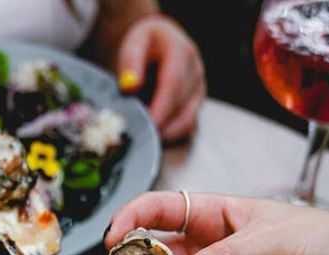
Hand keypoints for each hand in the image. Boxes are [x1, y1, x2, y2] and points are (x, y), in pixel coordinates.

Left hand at [116, 15, 205, 141]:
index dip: (161, 107)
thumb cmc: (147, 43)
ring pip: (187, 121)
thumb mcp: (134, 43)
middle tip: (138, 136)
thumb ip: (131, 61)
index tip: (148, 124)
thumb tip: (130, 86)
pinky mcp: (195, 105)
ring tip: (142, 136)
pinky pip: (186, 127)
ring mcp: (198, 90)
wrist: (162, 43)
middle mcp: (195, 72)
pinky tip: (152, 135)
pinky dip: (170, 135)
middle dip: (161, 125)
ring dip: (166, 133)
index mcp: (182, 52)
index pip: (174, 83)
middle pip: (182, 106)